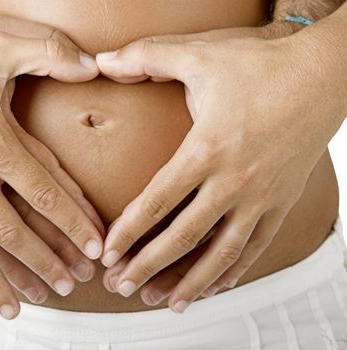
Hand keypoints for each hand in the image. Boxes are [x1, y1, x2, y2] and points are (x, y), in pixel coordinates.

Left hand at [95, 24, 345, 312]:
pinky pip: (256, 247)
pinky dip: (234, 271)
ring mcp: (262, 196)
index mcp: (208, 150)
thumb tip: (102, 59)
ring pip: (222, 254)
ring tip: (164, 302)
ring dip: (190, 282)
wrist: (325, 73)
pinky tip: (215, 287)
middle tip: (122, 288)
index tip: (108, 255)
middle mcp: (235, 181)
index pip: (157, 203)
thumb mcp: (200, 54)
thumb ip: (146, 56)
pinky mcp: (283, 202)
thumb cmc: (262, 65)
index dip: (128, 233)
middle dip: (148, 267)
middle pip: (184, 237)